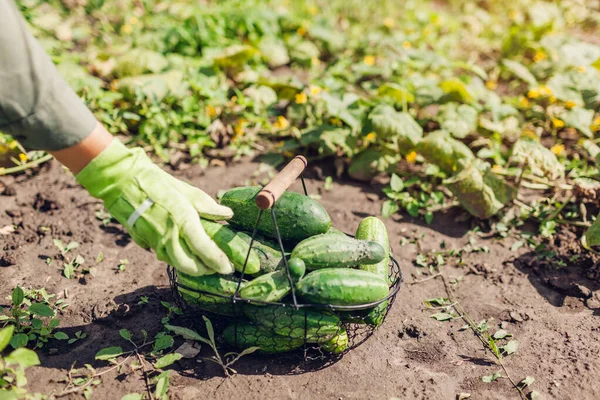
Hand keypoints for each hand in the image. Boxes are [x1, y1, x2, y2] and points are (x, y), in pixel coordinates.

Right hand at [75, 138, 233, 275]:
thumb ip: (208, 206)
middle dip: (205, 270)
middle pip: (189, 265)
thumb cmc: (156, 183)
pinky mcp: (143, 242)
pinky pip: (163, 256)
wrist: (122, 181)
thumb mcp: (186, 191)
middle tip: (217, 269)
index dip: (218, 261)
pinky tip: (185, 254)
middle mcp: (167, 235)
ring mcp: (153, 241)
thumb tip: (227, 215)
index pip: (204, 249)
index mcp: (182, 220)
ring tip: (205, 264)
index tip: (228, 267)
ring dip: (191, 268)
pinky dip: (177, 259)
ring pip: (175, 264)